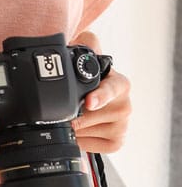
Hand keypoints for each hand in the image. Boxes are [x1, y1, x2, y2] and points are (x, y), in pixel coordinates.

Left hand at [72, 29, 131, 153]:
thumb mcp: (87, 52)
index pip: (112, 89)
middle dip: (72, 113)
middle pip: (90, 114)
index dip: (100, 96)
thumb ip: (88, 42)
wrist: (92, 96)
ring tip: (69, 117)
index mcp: (120, 83)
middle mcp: (125, 105)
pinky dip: (79, 140)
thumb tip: (87, 41)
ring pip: (87, 130)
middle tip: (61, 109)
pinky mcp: (117, 142)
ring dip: (72, 126)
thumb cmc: (88, 75)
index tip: (88, 102)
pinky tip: (79, 130)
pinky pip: (91, 145)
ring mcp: (122, 126)